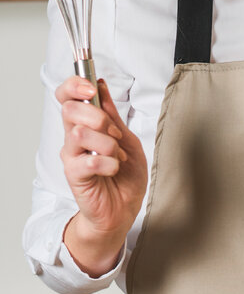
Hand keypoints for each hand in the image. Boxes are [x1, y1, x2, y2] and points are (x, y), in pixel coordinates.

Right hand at [56, 75, 147, 274]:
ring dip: (108, 144)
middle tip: (115, 135)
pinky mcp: (75, 176)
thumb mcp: (127, 138)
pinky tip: (113, 169)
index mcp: (85, 124)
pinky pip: (89, 160)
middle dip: (99, 117)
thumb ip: (112, 114)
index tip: (91, 88)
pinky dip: (109, 162)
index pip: (67, 96)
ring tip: (117, 157)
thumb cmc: (124, 175)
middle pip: (70, 110)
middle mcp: (74, 138)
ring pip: (80, 133)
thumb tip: (100, 84)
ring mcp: (72, 157)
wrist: (124, 209)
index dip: (74, 86)